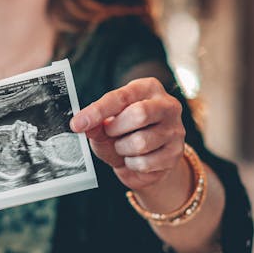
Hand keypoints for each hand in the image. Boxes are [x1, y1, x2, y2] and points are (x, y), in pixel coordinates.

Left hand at [70, 77, 185, 193]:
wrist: (147, 162)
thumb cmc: (124, 136)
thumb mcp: (105, 128)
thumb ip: (95, 125)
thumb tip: (84, 125)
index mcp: (148, 88)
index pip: (121, 96)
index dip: (97, 111)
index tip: (77, 124)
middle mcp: (167, 105)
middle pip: (139, 114)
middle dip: (116, 129)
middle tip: (110, 134)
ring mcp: (175, 129)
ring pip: (141, 142)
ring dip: (123, 149)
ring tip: (123, 147)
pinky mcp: (176, 153)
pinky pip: (146, 162)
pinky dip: (133, 164)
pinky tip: (134, 159)